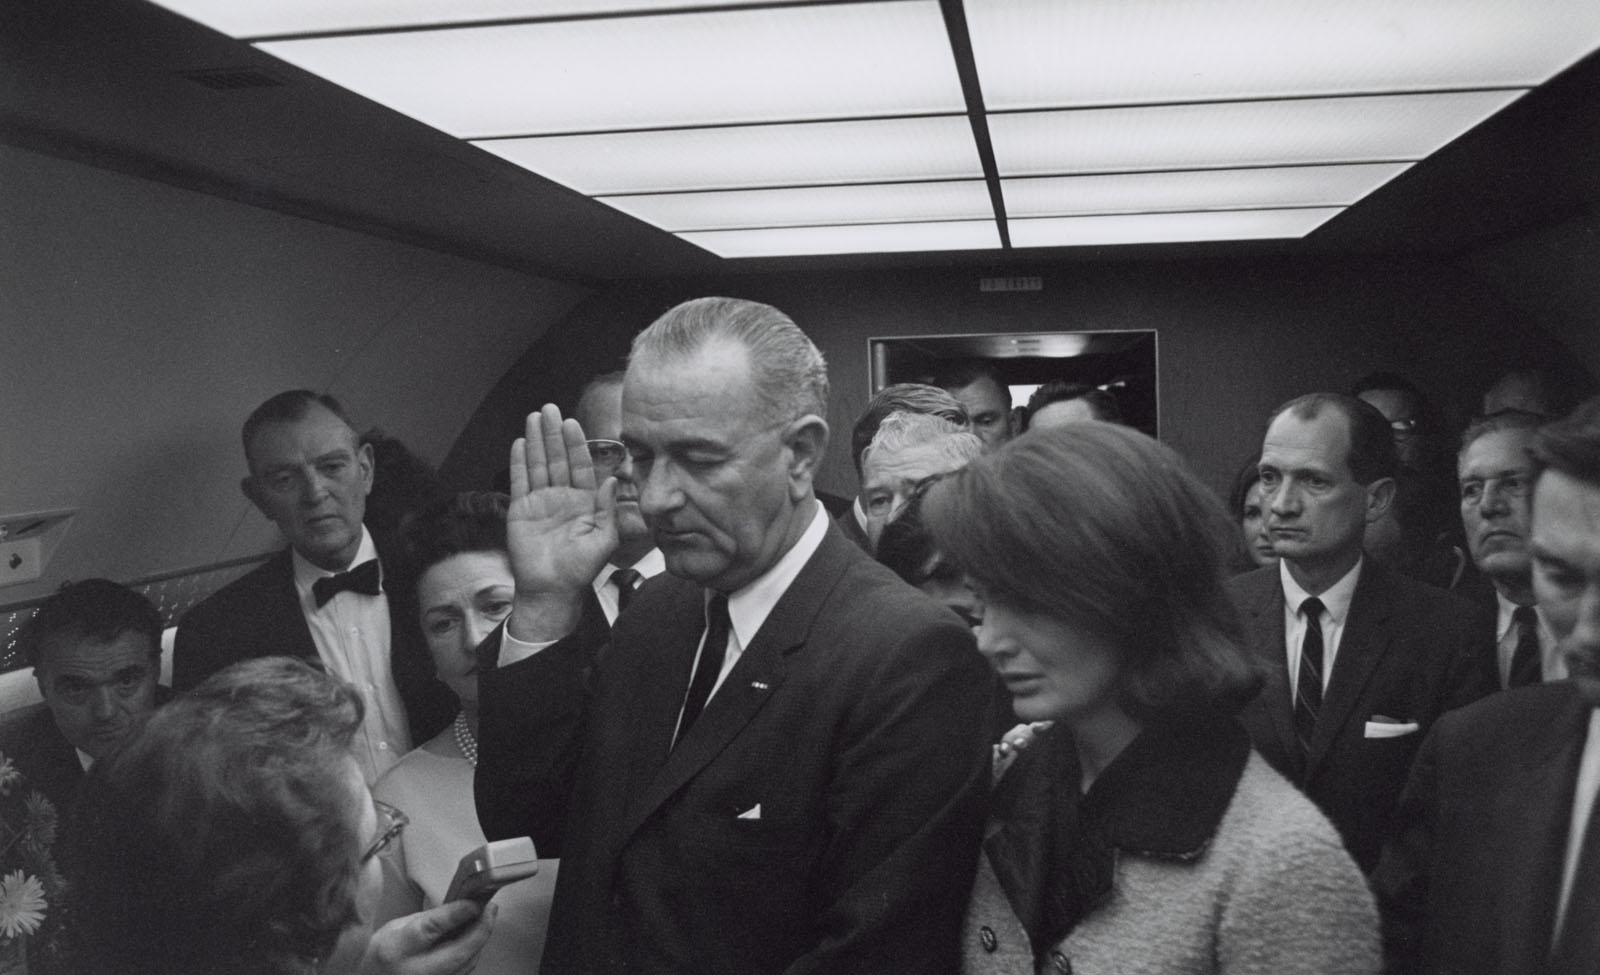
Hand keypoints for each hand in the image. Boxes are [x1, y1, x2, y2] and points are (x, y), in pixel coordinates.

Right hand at [358, 900, 495, 974]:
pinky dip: (472, 953)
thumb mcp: (396, 927)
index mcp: (396, 949)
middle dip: (480, 929)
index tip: (474, 901)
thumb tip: (460, 906)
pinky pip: (464, 972)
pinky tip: (475, 938)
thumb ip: (427, 919)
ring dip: (480, 940)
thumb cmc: (382, 952)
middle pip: (458, 953)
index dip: (456, 914)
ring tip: (486, 918)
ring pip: (466, 965)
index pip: (430, 930)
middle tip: (491, 908)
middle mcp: (415, 971)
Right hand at [505, 404, 618, 641]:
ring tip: (534, 417)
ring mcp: (540, 501)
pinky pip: (520, 481)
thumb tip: (613, 479)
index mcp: (584, 502)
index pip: (580, 466)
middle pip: (557, 458)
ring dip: (536, 441)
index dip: (576, 444)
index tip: (572, 422)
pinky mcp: (521, 510)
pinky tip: (520, 443)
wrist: (552, 590)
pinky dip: (519, 462)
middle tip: (549, 408)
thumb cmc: (581, 569)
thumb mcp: (604, 539)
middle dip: (553, 433)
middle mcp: (562, 497)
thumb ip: (608, 509)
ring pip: (538, 464)